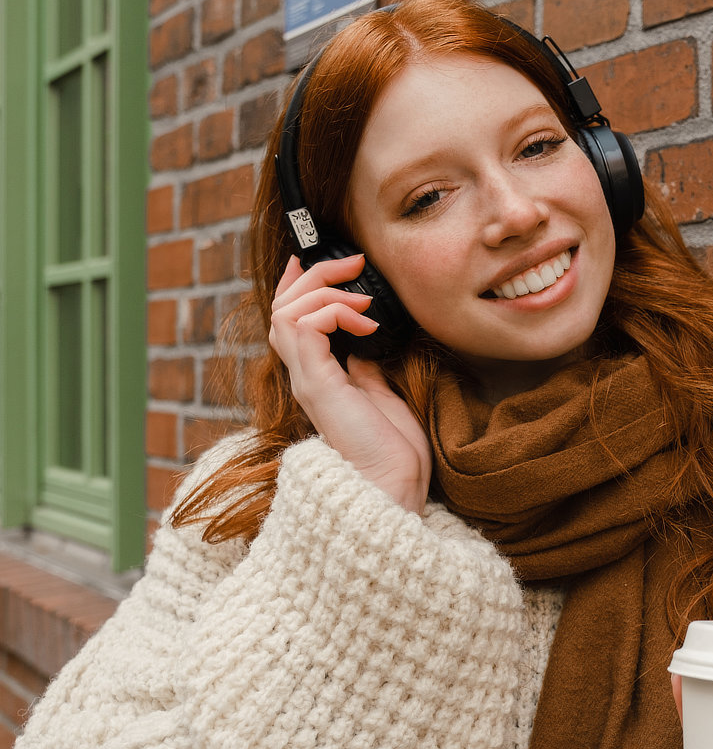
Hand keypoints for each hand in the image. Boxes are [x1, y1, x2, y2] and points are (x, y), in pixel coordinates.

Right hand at [269, 255, 430, 512]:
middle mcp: (305, 377)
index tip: (320, 260)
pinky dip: (333, 312)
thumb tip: (364, 349)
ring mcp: (308, 381)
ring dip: (325, 292)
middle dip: (312, 276)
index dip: (297, 286)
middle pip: (282, 309)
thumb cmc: (392, 454)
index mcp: (318, 379)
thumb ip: (365, 372)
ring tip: (362, 299)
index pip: (290, 322)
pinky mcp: (317, 384)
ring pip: (287, 312)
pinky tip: (364, 322)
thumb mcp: (380, 399)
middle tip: (350, 262)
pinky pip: (306, 327)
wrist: (393, 488)